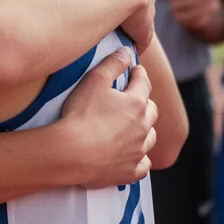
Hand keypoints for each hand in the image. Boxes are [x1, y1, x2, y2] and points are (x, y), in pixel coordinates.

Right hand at [62, 48, 157, 188]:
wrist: (72, 152)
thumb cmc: (81, 114)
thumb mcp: (94, 80)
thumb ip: (113, 64)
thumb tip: (127, 52)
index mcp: (136, 103)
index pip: (143, 83)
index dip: (139, 74)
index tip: (136, 70)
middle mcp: (142, 127)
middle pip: (151, 111)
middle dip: (145, 102)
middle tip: (135, 98)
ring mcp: (137, 151)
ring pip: (150, 139)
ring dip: (144, 131)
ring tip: (135, 128)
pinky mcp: (129, 171)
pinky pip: (142, 165)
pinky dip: (139, 159)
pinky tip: (132, 156)